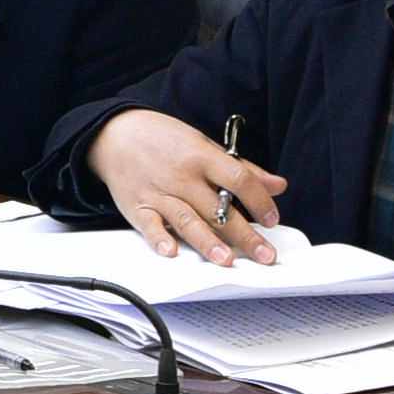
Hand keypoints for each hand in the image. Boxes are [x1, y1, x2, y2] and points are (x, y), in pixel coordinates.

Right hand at [96, 115, 285, 262]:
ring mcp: (159, 193)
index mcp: (202, 156)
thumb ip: (242, 169)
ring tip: (226, 260)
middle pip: (218, 208)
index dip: (259, 200)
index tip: (272, 219)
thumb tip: (277, 185)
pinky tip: (172, 251)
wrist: (116, 134)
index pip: (238, 179)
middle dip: (244, 235)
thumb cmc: (163, 140)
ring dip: (207, 242)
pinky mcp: (138, 207)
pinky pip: (150, 226)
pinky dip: (160, 239)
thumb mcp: (204, 145)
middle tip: (264, 254)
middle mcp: (182, 176)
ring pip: (187, 220)